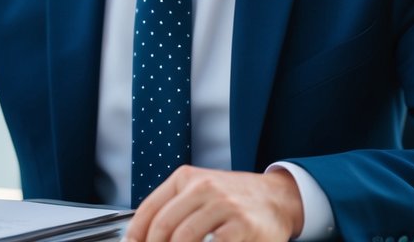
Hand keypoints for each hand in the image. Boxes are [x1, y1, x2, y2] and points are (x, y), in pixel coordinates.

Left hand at [122, 166, 303, 241]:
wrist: (276, 198)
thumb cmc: (234, 198)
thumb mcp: (200, 190)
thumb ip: (173, 207)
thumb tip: (141, 235)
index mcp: (187, 177)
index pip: (149, 208)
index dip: (136, 234)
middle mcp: (204, 187)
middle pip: (163, 226)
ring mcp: (224, 206)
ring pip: (183, 238)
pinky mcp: (242, 226)